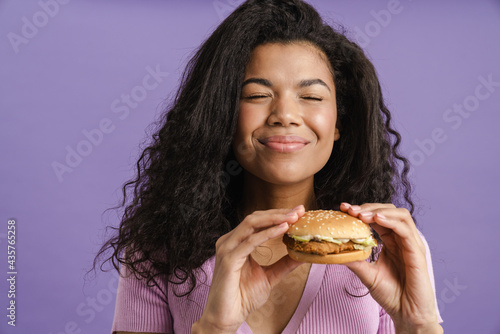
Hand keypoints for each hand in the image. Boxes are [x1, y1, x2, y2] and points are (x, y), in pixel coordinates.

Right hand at [192, 206, 305, 333]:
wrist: (226, 318)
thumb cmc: (242, 298)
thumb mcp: (269, 277)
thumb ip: (283, 264)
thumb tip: (302, 254)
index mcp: (237, 242)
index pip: (258, 221)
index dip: (278, 214)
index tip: (299, 212)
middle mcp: (230, 241)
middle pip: (255, 217)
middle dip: (279, 213)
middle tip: (299, 210)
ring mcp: (227, 248)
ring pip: (251, 223)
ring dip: (274, 219)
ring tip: (293, 217)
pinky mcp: (228, 259)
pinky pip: (250, 241)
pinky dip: (267, 233)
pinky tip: (282, 229)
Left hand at [340, 203, 441, 333]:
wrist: (407, 315)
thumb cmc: (391, 295)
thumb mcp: (367, 274)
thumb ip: (355, 260)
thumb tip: (335, 250)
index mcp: (392, 242)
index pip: (377, 218)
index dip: (361, 210)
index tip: (344, 209)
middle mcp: (403, 239)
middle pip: (388, 211)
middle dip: (368, 207)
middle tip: (350, 210)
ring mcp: (412, 244)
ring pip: (400, 215)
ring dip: (379, 211)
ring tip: (361, 215)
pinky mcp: (417, 252)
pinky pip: (405, 230)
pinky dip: (390, 221)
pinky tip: (376, 219)